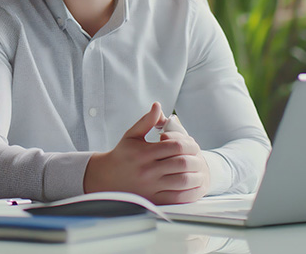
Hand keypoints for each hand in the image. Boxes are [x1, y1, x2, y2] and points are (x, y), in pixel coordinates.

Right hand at [83, 102, 209, 204]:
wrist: (107, 177)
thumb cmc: (122, 154)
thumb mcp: (132, 135)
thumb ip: (147, 121)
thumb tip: (157, 105)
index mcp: (143, 153)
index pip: (175, 146)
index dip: (189, 144)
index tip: (192, 144)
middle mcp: (148, 170)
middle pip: (182, 163)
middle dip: (196, 158)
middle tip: (197, 156)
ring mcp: (152, 186)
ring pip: (184, 181)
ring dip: (196, 174)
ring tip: (197, 169)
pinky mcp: (155, 199)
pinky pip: (180, 198)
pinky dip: (192, 191)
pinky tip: (194, 184)